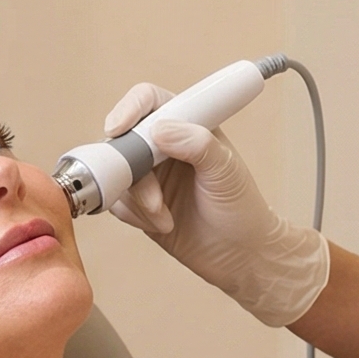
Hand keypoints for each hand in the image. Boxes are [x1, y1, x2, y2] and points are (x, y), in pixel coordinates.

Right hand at [99, 83, 329, 327]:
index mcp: (188, 125)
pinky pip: (117, 202)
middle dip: (130, 166)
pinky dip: (134, 215)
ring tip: (164, 216)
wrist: (240, 256)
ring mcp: (150, 176)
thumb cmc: (242, 208)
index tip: (119, 129)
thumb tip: (160, 130)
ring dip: (138, 198)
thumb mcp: (226, 170)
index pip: (149, 101)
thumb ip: (197, 143)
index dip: (129, 109)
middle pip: (124, 138)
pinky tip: (162, 224)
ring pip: (117, 173)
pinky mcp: (140, 205)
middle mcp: (164, 146)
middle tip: (151, 192)